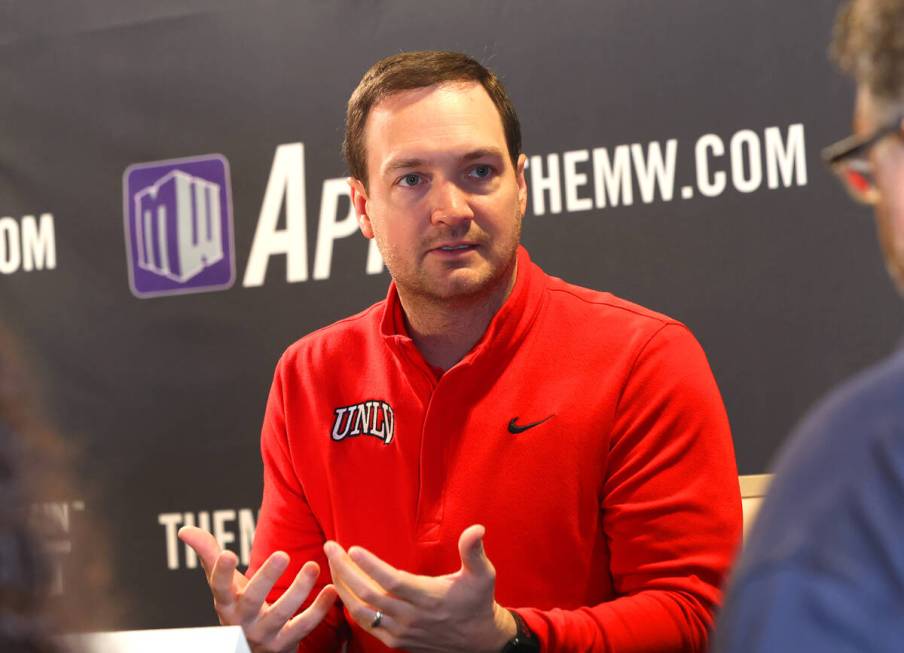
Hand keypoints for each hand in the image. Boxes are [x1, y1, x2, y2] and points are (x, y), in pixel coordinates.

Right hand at [178, 526, 337, 652]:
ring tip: (313, 566)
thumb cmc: (238, 605)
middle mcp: (243, 622)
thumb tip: (185, 529)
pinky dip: (319, 610)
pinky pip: (304, 627)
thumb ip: (208, 554)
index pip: (219, 588)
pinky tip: (331, 590)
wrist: (252, 648)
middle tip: (282, 554)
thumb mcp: (224, 583)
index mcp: (226, 604)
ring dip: (299, 590)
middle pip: (253, 601)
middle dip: (267, 578)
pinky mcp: (286, 644)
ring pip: (282, 614)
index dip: (222, 573)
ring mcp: (265, 635)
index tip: (227, 553)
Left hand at [324, 524, 516, 652]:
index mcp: (428, 597)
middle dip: (345, 569)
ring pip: (361, 610)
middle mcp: (411, 616)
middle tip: (330, 547)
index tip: (352, 548)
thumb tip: (476, 529)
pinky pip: (365, 623)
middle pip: (369, 594)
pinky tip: (342, 588)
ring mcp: (400, 631)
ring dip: (342, 586)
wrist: (478, 640)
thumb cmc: (478, 601)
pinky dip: (349, 605)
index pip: (392, 581)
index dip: (370, 566)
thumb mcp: (483, 575)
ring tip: (332, 563)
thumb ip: (474, 552)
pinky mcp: (395, 640)